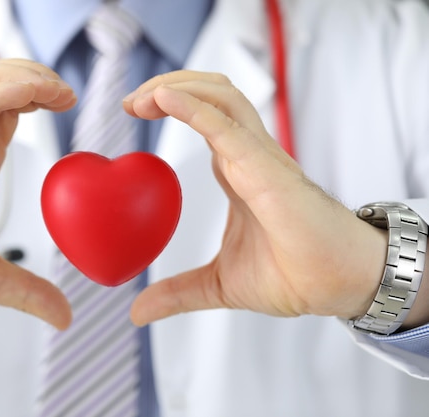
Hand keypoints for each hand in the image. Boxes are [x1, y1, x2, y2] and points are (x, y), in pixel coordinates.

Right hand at [0, 59, 74, 328]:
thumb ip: (27, 291)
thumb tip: (66, 319)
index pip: (13, 109)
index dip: (41, 96)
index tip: (72, 103)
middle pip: (2, 86)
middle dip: (37, 78)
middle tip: (67, 93)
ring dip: (19, 77)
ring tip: (53, 90)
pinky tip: (21, 94)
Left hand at [124, 71, 390, 325]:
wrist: (337, 285)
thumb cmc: (294, 274)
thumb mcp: (218, 284)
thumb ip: (178, 292)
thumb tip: (139, 312)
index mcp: (237, 169)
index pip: (204, 116)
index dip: (170, 104)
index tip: (134, 110)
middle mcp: (248, 153)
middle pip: (209, 94)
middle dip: (166, 86)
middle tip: (130, 101)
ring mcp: (261, 156)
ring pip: (221, 96)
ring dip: (177, 87)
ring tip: (142, 98)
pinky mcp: (268, 169)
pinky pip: (228, 127)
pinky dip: (195, 109)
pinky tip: (164, 100)